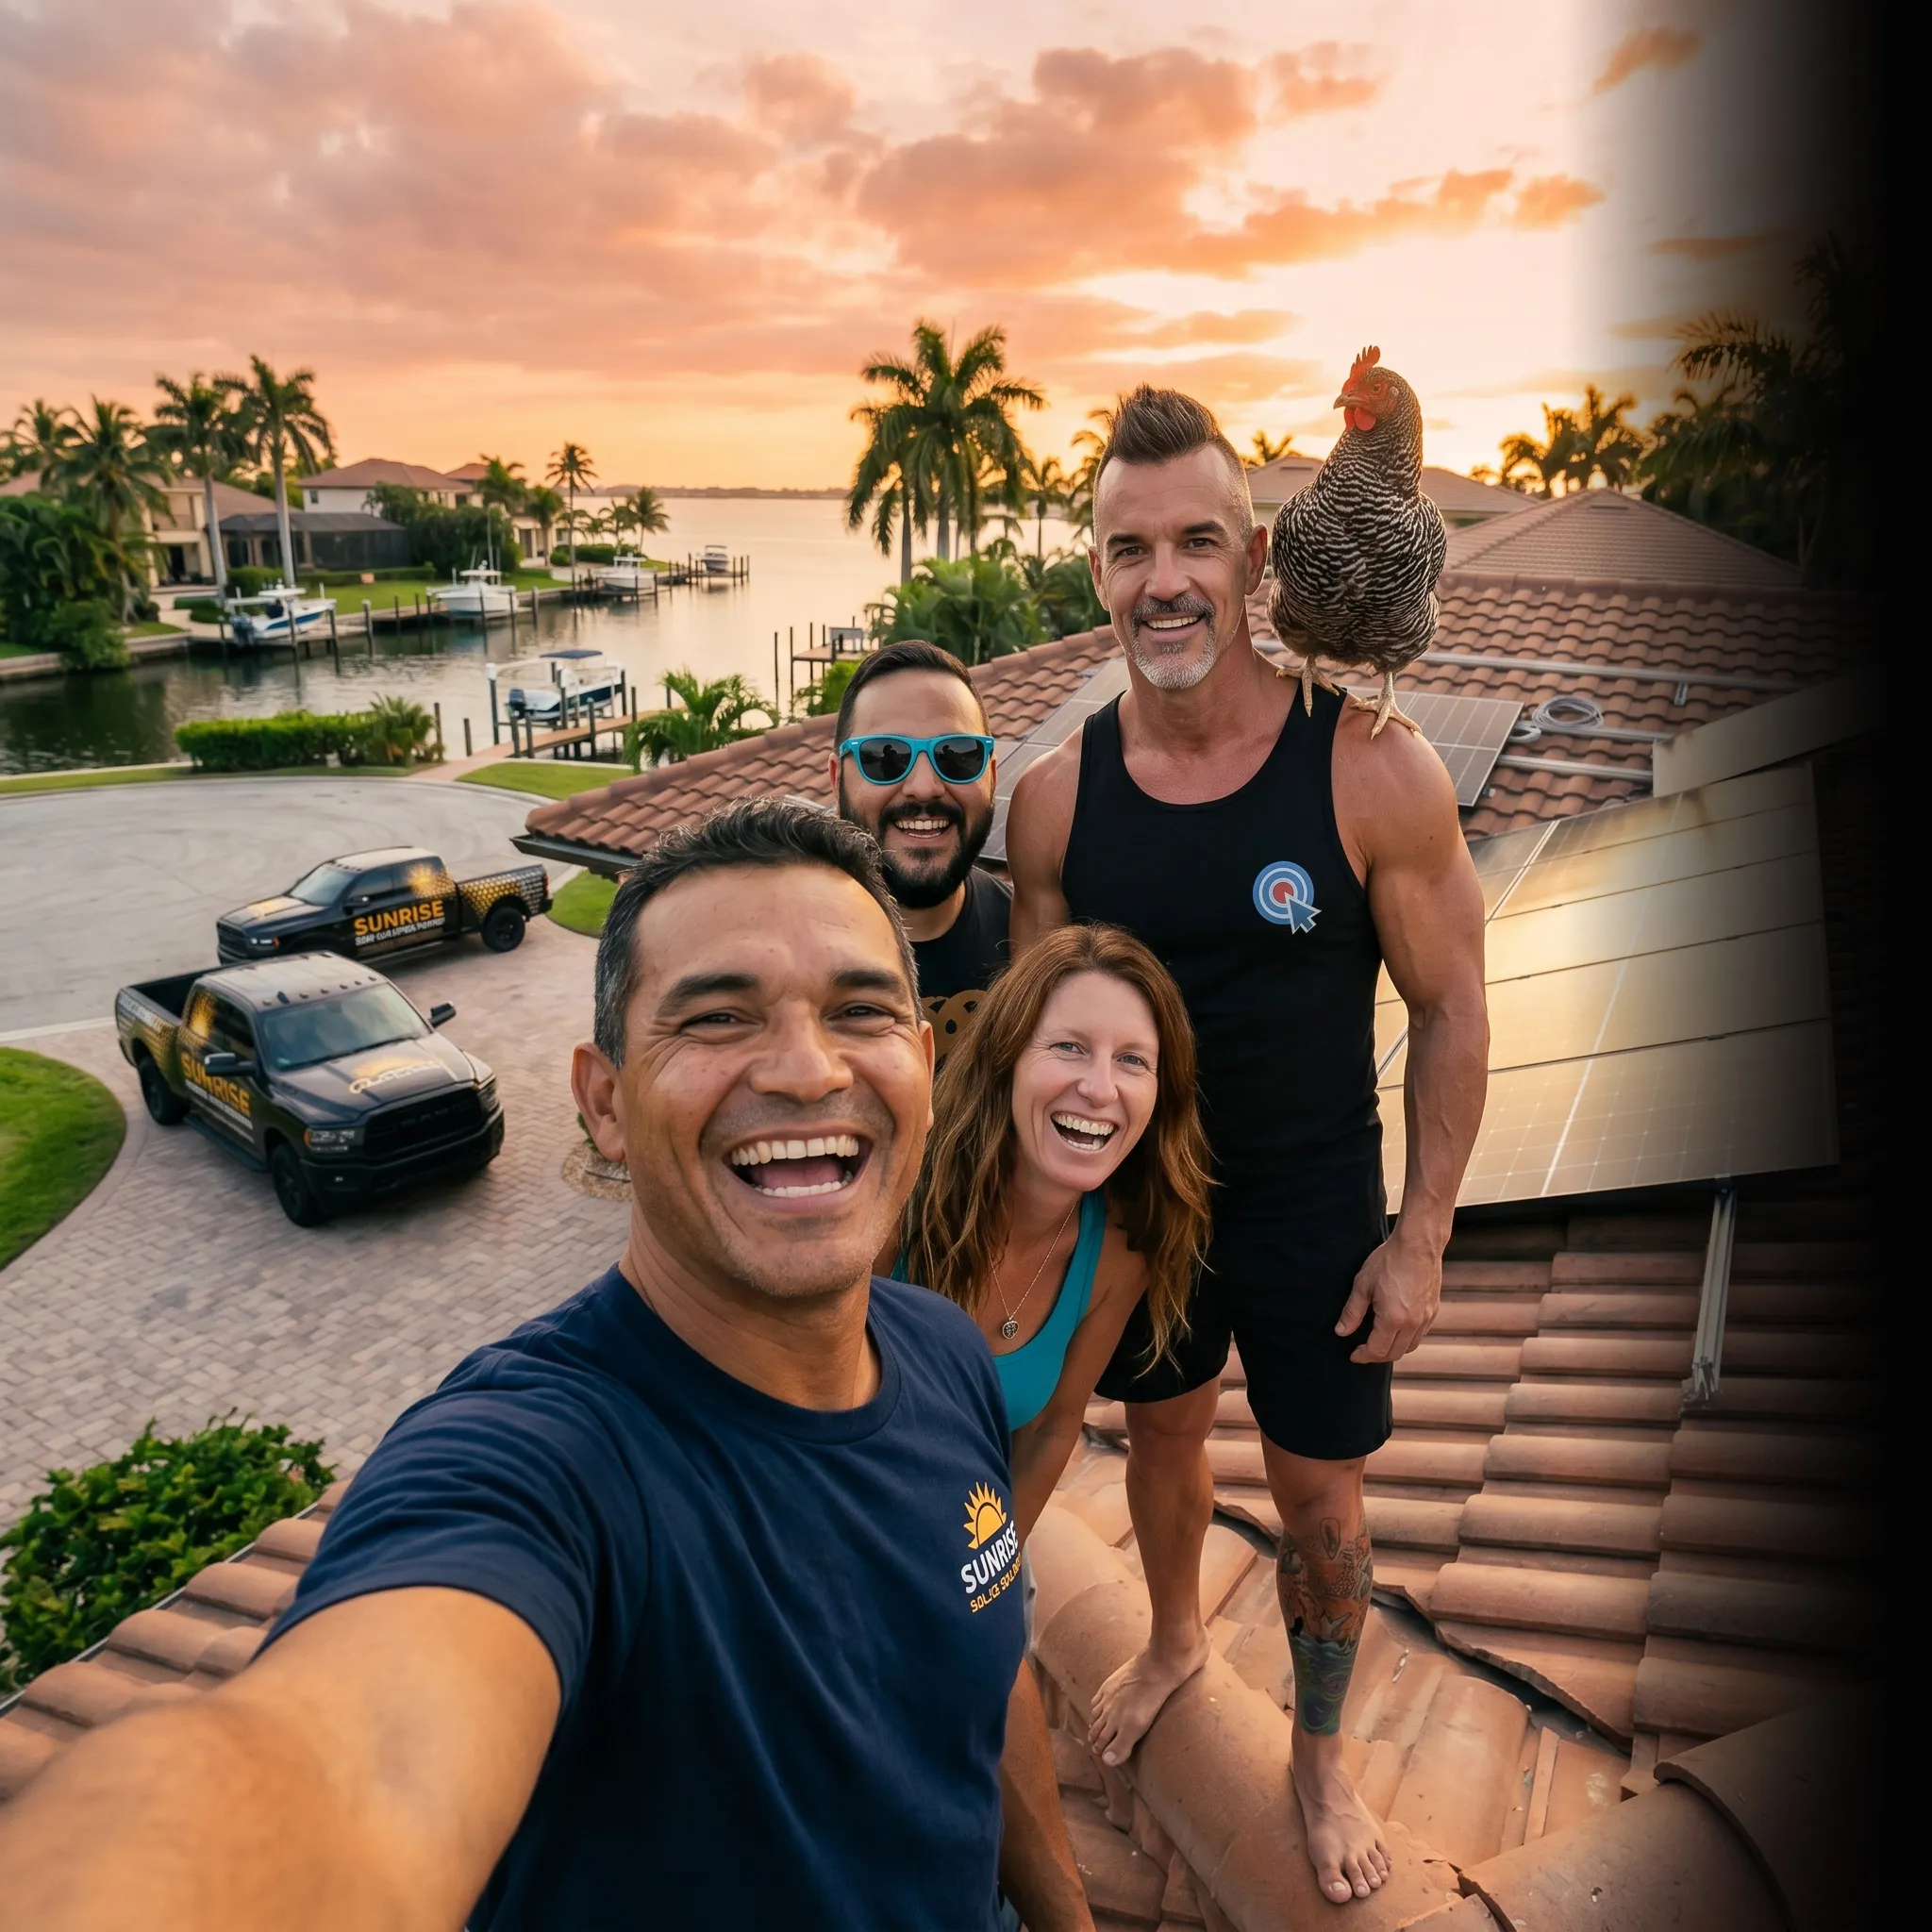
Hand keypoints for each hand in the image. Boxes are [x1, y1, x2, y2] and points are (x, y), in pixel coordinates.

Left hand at [1333, 1230, 1440, 1363]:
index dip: (1363, 1356)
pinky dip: (1407, 1339)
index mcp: (1393, 1319)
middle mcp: (1413, 1323)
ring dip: (1393, 1349)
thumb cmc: (1388, 1261)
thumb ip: (1352, 1312)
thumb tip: (1341, 1332)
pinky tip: (1396, 1329)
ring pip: (1410, 1346)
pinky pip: (1419, 1334)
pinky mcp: (1433, 1310)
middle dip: (1377, 1356)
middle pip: (1395, 1354)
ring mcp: (1425, 1318)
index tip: (1354, 1355)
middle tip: (1363, 1350)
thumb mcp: (1363, 1285)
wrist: (1418, 1245)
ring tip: (1379, 1342)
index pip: (1378, 1351)